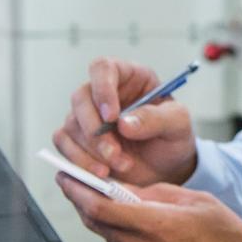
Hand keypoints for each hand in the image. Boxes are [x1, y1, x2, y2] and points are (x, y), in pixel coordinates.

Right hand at [52, 57, 197, 186]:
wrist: (166, 168)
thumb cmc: (172, 137)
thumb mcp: (177, 124)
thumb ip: (156, 119)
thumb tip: (124, 123)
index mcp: (129, 77)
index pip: (103, 68)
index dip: (102, 89)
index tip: (112, 116)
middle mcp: (103, 93)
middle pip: (80, 98)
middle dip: (95, 130)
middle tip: (115, 153)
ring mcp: (87, 116)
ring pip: (70, 125)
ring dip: (91, 150)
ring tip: (121, 165)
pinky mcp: (77, 139)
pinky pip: (64, 146)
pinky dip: (80, 162)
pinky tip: (103, 173)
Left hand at [57, 176, 241, 241]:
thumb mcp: (198, 201)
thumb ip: (158, 193)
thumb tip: (128, 188)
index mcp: (155, 225)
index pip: (100, 206)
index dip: (77, 190)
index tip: (66, 176)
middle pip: (96, 223)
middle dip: (83, 201)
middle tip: (78, 185)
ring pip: (109, 239)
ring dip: (108, 222)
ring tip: (123, 209)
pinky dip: (125, 241)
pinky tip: (143, 234)